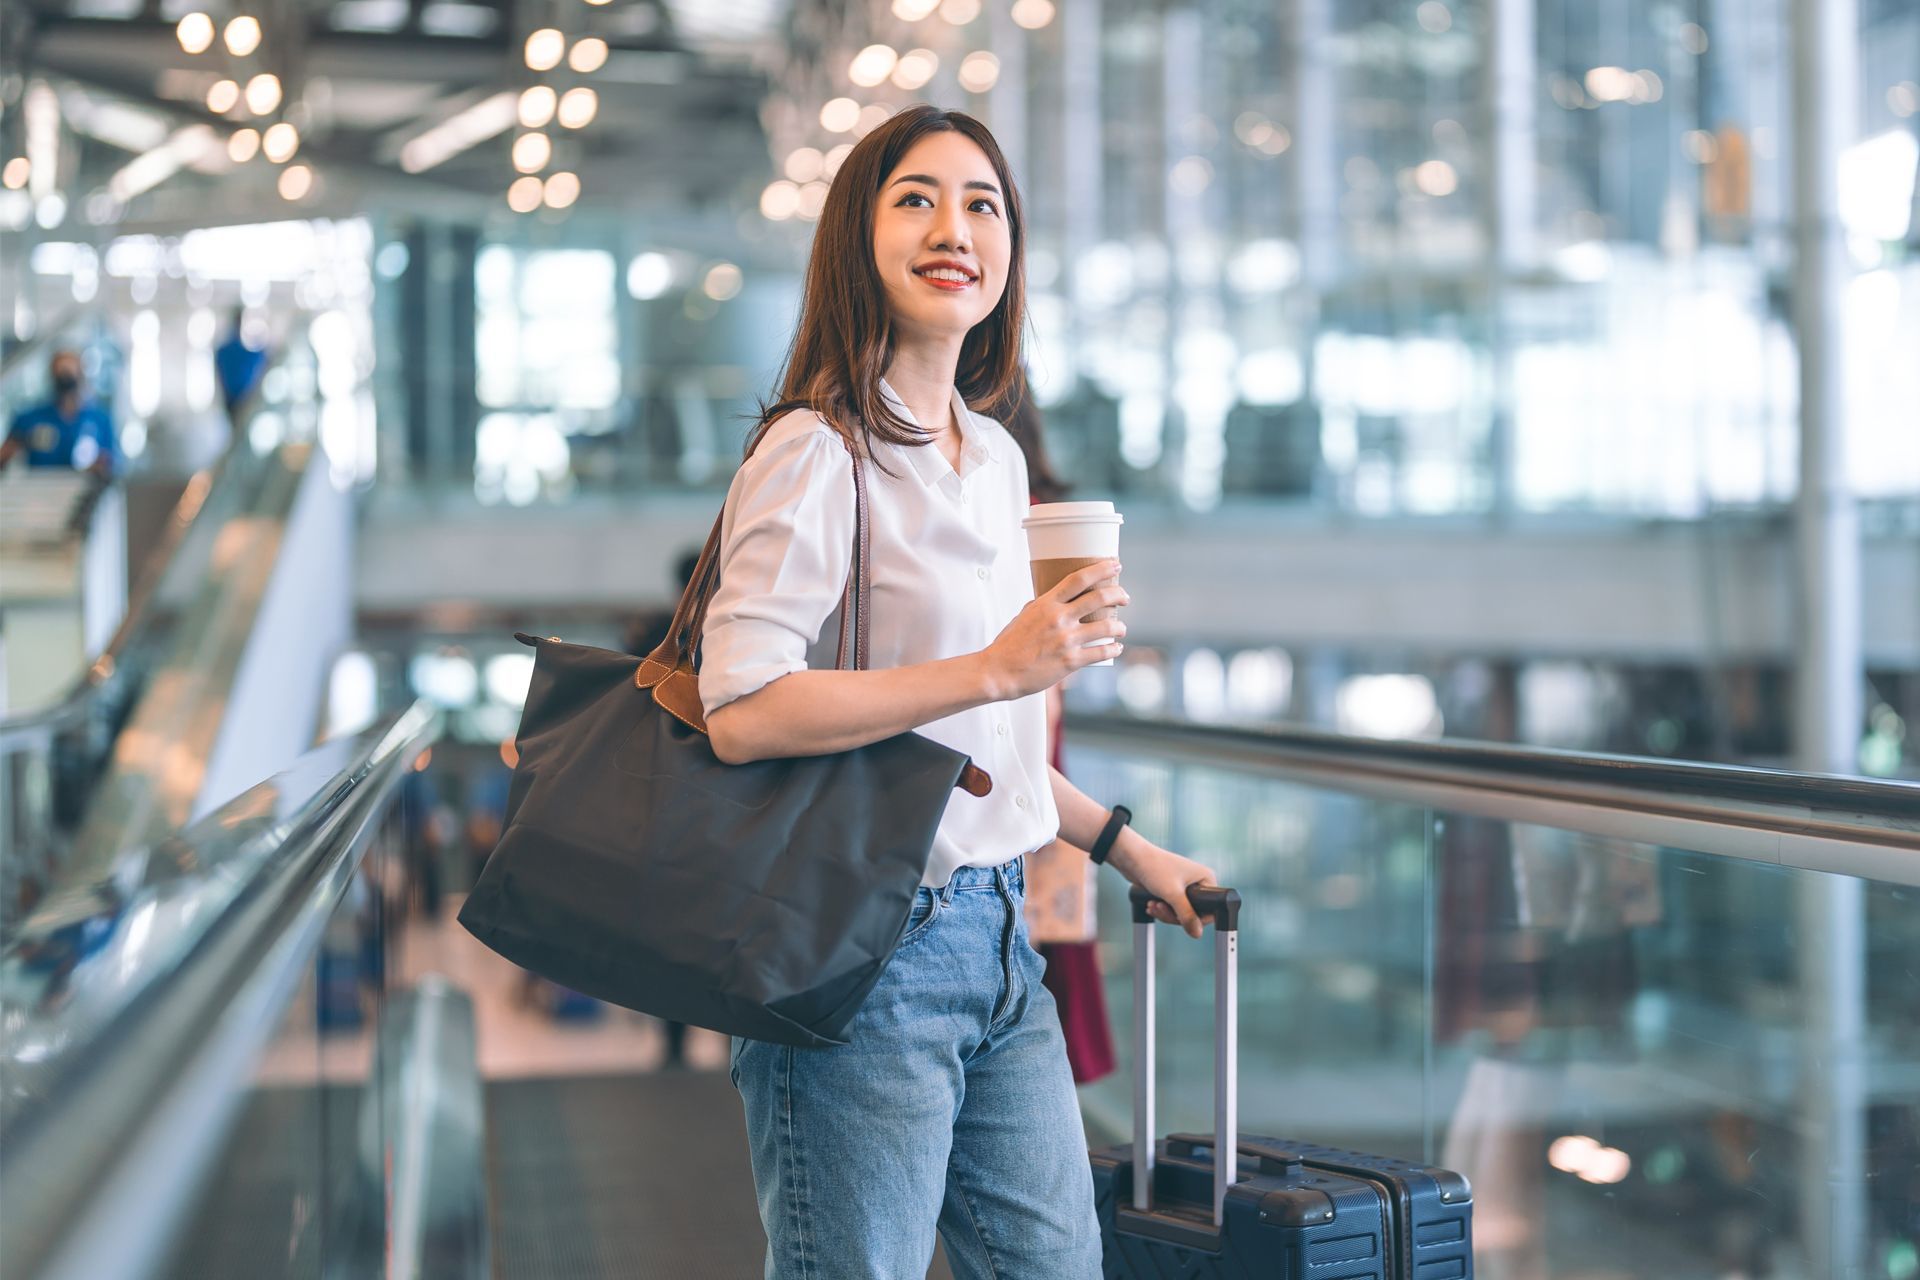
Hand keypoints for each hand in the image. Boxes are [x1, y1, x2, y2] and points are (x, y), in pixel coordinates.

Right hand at [979, 558, 1128, 700]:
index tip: (1115, 564)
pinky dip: (1113, 649)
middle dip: (1118, 594)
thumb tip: (1057, 601)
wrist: (999, 671)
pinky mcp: (1071, 661)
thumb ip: (1043, 606)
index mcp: (1046, 604)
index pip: (1079, 579)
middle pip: (1099, 598)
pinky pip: (1101, 653)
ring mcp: (1066, 640)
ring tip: (1121, 629)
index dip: (1101, 569)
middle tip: (1125, 597)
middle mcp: (1059, 619)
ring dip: (1119, 627)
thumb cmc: (1009, 644)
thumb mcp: (1024, 616)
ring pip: (1106, 627)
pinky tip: (1116, 648)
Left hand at [1109, 840, 1216, 938]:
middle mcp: (1198, 882)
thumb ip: (1186, 915)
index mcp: (1206, 879)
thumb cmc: (1154, 867)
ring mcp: (1185, 886)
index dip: (1196, 919)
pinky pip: (1171, 908)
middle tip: (1160, 909)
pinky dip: (1161, 909)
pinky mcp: (1172, 889)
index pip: (1210, 909)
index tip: (1181, 920)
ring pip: (1180, 912)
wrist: (1132, 857)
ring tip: (1152, 905)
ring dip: (1165, 913)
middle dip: (1174, 915)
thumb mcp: (1173, 894)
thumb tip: (1197, 933)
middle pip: (1193, 913)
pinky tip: (1150, 905)